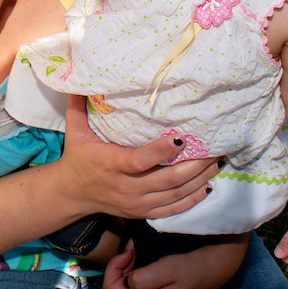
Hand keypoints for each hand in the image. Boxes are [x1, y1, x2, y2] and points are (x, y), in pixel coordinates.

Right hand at [60, 96, 219, 220]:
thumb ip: (78, 105)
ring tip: (216, 162)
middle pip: (167, 179)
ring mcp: (135, 203)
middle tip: (213, 149)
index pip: (140, 160)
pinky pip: (172, 209)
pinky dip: (192, 199)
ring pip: (175, 194)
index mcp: (110, 164)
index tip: (182, 137)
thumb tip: (83, 76)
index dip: (162, 151)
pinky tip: (207, 186)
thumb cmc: (77, 156)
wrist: (71, 194)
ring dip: (199, 180)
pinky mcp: (141, 212)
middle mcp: (125, 186)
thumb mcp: (74, 130)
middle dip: (194, 165)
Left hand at [102, 234, 248, 288]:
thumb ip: (144, 279)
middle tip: (132, 249)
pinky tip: (147, 259)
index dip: (114, 267)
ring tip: (138, 251)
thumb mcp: (168, 270)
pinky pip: (140, 285)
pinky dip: (138, 270)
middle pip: (119, 288)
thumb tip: (127, 281)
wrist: (216, 267)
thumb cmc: (192, 267)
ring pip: (129, 286)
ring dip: (129, 267)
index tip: (128, 252)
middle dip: (121, 266)